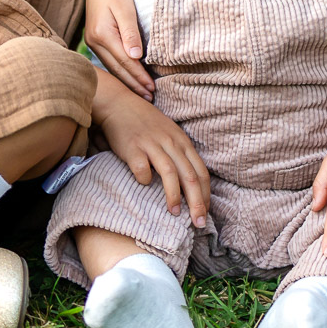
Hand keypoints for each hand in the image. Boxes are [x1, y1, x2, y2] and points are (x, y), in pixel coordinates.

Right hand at [85, 0, 155, 98]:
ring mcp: (92, 43)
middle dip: (133, 85)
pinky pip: (109, 62)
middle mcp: (93, 41)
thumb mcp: (125, 8)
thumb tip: (136, 57)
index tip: (152, 88)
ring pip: (112, 68)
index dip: (138, 76)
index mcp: (101, 34)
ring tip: (142, 94)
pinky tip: (130, 80)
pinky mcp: (95, 42)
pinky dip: (121, 73)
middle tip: (150, 98)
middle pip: (117, 69)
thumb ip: (130, 32)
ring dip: (127, 82)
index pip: (124, 61)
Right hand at [92, 71, 209, 225]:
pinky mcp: (133, 148)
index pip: (201, 172)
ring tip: (176, 213)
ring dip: (174, 197)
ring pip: (170, 174)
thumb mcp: (170, 135)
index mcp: (182, 141)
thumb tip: (191, 187)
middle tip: (199, 223)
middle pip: (190, 176)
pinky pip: (142, 170)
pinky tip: (143, 185)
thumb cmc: (146, 124)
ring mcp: (152, 145)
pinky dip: (145, 180)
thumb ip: (180, 156)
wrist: (119, 104)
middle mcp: (170, 143)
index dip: (206, 195)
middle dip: (197, 203)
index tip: (206, 214)